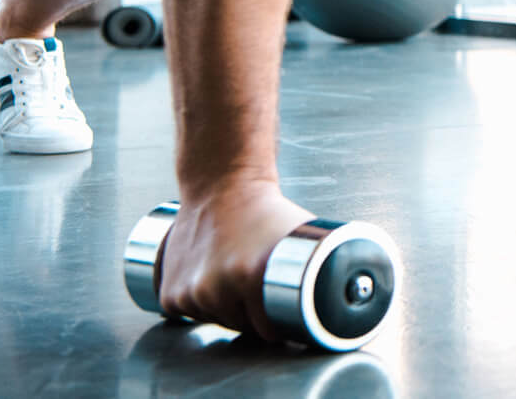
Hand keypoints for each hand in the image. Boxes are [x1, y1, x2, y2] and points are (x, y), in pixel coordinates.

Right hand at [155, 179, 313, 341]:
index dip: (279, 325)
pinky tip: (213, 282)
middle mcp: (216, 288)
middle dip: (253, 316)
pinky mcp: (171, 293)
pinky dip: (200, 306)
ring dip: (226, 310)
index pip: (268, 330)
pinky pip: (191, 316)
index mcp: (249, 277)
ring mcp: (192, 292)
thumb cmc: (263, 209)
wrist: (222, 185)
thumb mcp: (301, 234)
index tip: (285, 317)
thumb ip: (319, 265)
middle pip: (242, 326)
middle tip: (260, 291)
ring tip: (237, 281)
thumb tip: (344, 287)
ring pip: (216, 320)